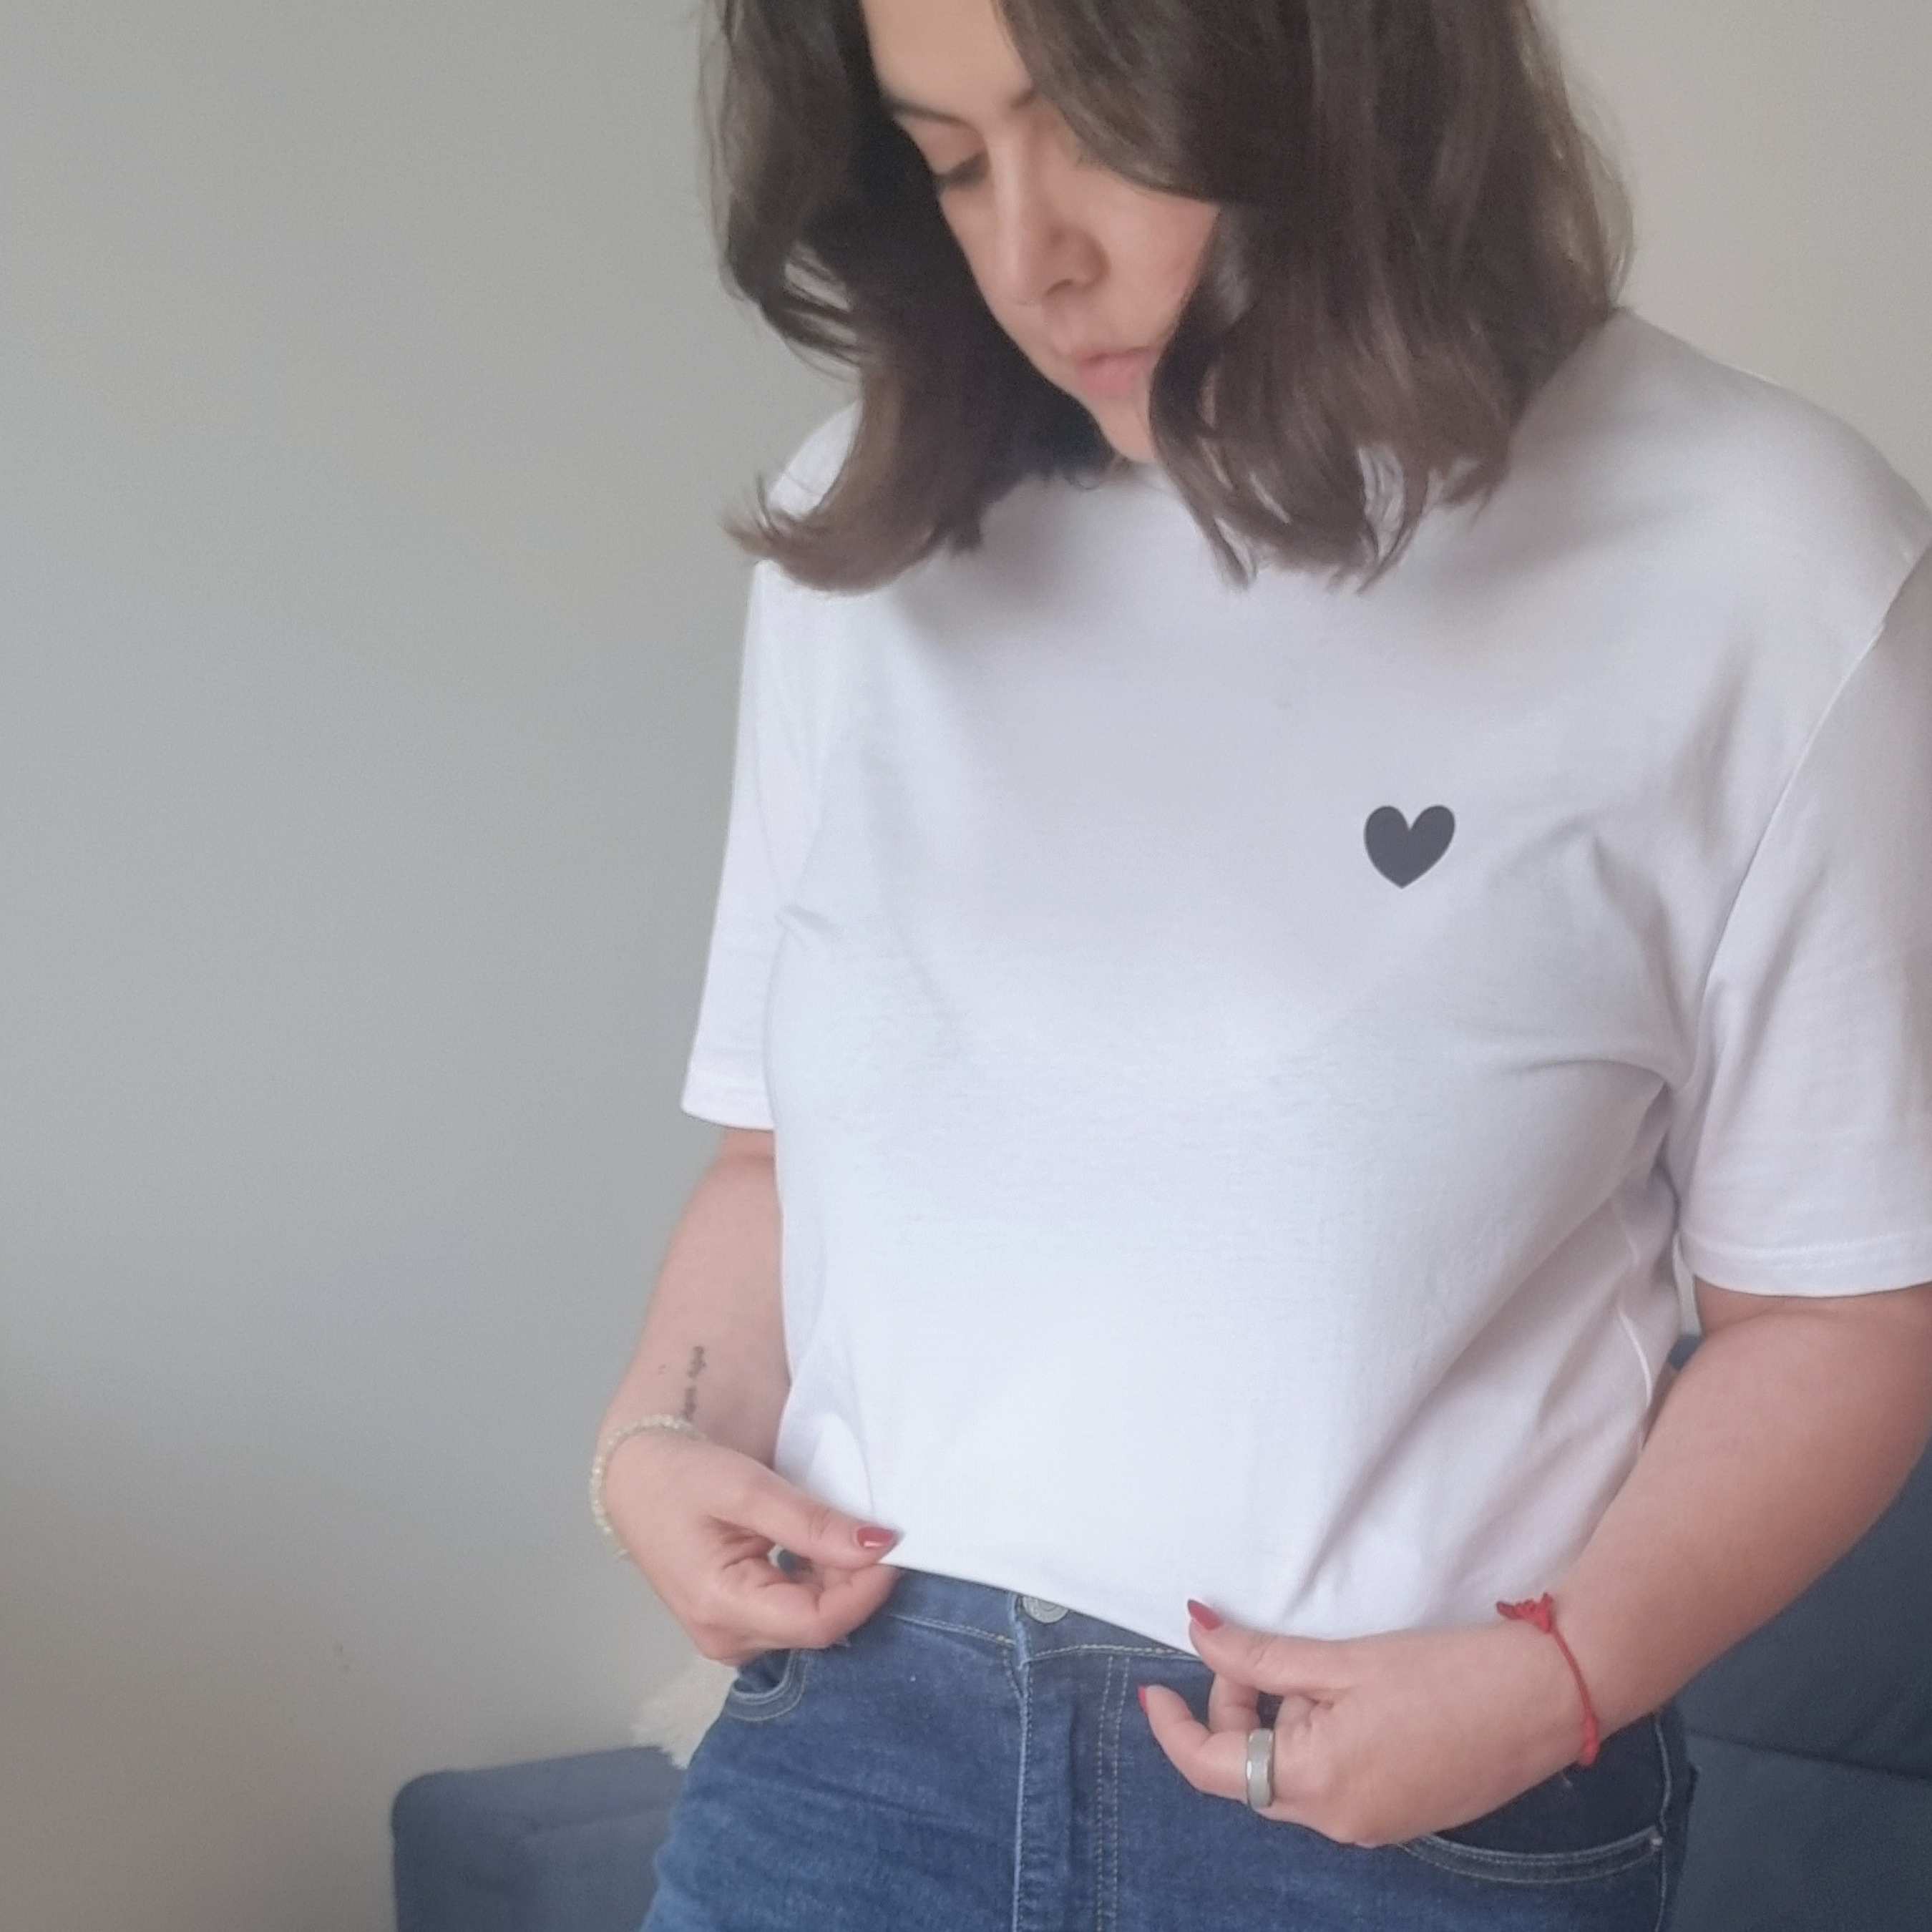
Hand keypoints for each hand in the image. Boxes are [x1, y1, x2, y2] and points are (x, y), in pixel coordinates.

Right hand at [601, 1429, 902, 1664]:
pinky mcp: (738, 1623)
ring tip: (849, 1534)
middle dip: (855, 1583)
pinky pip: (795, 1614)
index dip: (864, 1590)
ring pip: (811, 1623)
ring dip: (839, 1582)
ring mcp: (731, 1636)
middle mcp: (726, 1638)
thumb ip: (811, 1522)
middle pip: (817, 1625)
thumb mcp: (748, 1487)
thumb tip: (878, 1546)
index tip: (894, 1547)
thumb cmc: (683, 1475)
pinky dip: (820, 1583)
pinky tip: (826, 1550)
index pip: (817, 1623)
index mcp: (721, 1608)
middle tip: (875, 1531)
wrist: (638, 1475)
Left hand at [1140, 1603, 1586, 1846]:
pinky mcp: (1398, 1818)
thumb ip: (1259, 1657)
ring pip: (1288, 1779)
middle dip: (1234, 1713)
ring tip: (1314, 1672)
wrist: (1545, 1698)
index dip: (1174, 1728)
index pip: (1213, 1767)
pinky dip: (1313, 1743)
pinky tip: (1344, 1699)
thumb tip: (1198, 1633)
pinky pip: (1328, 1786)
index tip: (1150, 1691)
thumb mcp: (1342, 1659)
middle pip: (1248, 1773)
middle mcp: (1338, 1821)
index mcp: (1318, 1782)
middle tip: (1249, 1654)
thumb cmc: (1447, 1672)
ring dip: (1278, 1726)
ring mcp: (1371, 1827)